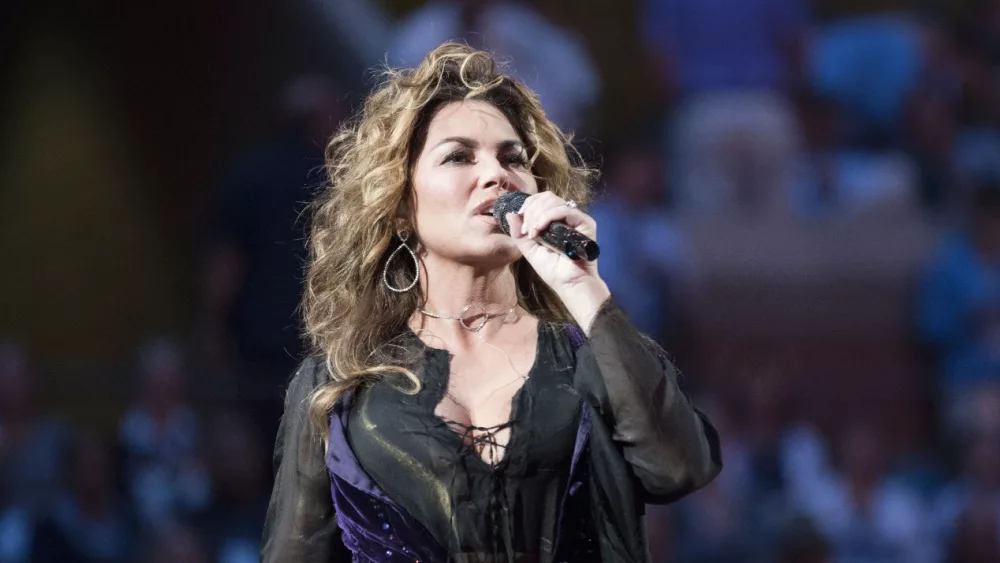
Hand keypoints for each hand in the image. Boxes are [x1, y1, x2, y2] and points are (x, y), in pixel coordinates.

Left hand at [505, 192, 609, 329]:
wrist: (569, 283)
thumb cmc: (552, 270)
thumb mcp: (529, 249)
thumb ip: (518, 233)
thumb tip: (510, 213)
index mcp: (554, 220)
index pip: (541, 200)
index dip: (528, 204)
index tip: (519, 218)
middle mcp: (566, 217)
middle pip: (546, 197)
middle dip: (530, 210)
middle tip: (525, 230)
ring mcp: (576, 218)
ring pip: (553, 201)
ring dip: (536, 215)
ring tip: (532, 233)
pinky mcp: (585, 222)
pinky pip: (564, 210)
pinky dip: (547, 217)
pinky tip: (539, 229)